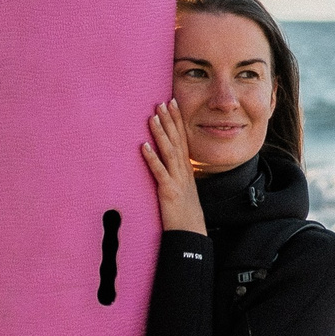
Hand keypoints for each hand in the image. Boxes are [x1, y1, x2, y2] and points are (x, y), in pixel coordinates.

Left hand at [141, 100, 205, 234]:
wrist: (191, 233)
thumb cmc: (185, 213)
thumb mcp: (183, 189)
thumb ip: (177, 174)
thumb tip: (168, 162)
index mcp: (186, 169)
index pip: (182, 139)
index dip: (178, 121)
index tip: (173, 104)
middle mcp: (183, 171)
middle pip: (177, 140)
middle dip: (170, 120)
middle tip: (163, 102)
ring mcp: (177, 180)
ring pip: (169, 152)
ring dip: (161, 133)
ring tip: (153, 117)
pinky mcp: (169, 191)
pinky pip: (159, 172)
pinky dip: (152, 158)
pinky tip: (143, 146)